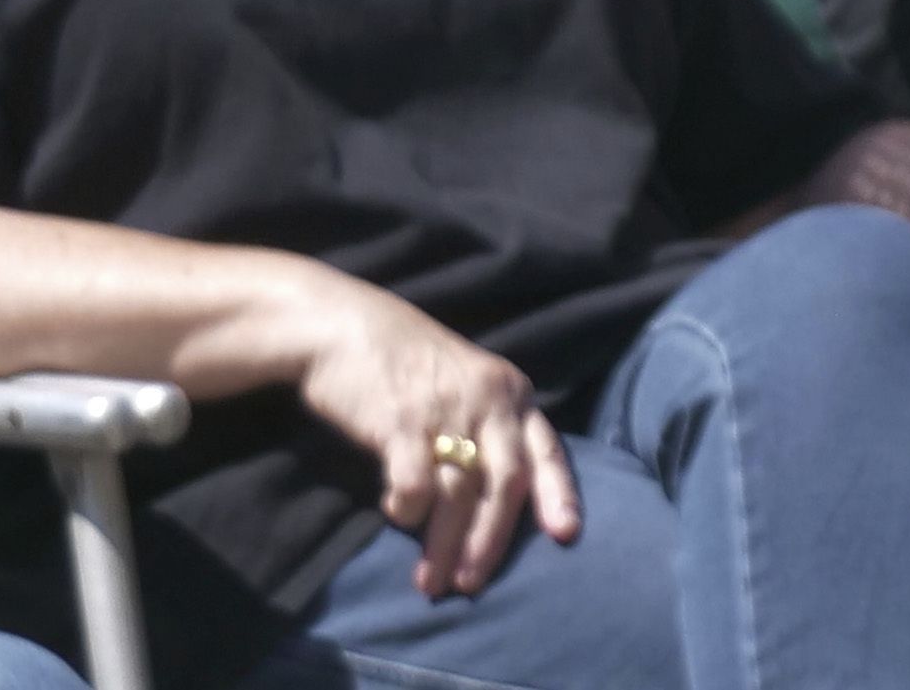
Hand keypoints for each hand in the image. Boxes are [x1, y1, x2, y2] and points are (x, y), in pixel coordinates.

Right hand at [290, 274, 576, 598]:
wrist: (343, 326)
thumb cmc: (405, 365)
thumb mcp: (464, 387)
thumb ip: (483, 433)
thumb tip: (490, 507)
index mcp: (510, 392)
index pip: (546, 449)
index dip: (558, 493)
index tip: (565, 535)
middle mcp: (488, 399)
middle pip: (506, 481)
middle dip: (492, 540)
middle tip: (472, 583)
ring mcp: (447, 407)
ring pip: (460, 491)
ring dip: (445, 543)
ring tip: (432, 581)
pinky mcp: (402, 419)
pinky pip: (416, 479)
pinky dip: (410, 508)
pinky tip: (399, 517)